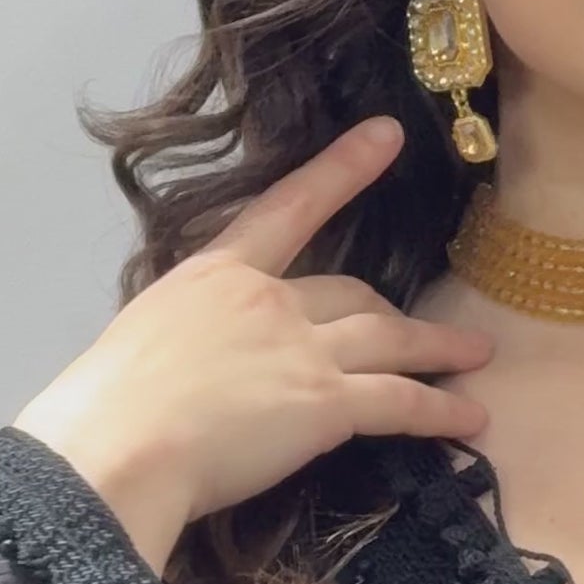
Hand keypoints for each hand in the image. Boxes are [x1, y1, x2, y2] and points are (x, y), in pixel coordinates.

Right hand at [7, 115, 492, 568]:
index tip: (385, 137)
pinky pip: (400, 403)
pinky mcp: (326, 404)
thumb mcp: (145, 343)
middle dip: (389, 311)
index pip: (289, 207)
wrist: (118, 446)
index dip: (342, 170)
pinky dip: (439, 412)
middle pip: (349, 292)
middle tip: (417, 328)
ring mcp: (302, 348)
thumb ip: (187, 341)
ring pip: (389, 339)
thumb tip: (195, 368)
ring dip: (437, 348)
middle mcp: (268, 299)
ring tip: (475, 356)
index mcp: (214, 274)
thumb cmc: (108, 407)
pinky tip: (469, 421)